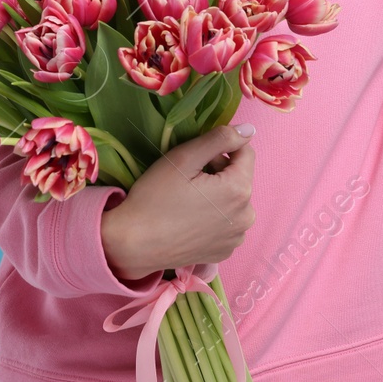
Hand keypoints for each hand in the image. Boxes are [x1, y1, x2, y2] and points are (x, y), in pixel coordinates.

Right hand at [100, 124, 256, 279]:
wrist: (134, 244)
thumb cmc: (156, 197)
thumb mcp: (185, 157)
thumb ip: (220, 138)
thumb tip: (248, 130)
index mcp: (240, 190)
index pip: (245, 153)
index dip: (221, 149)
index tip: (197, 158)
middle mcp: (245, 216)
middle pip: (239, 178)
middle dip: (219, 172)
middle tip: (187, 179)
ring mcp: (236, 238)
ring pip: (233, 201)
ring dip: (218, 194)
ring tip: (188, 200)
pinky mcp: (224, 252)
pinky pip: (226, 224)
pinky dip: (214, 217)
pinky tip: (190, 220)